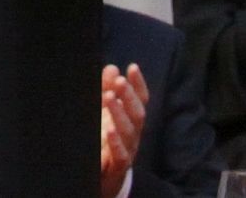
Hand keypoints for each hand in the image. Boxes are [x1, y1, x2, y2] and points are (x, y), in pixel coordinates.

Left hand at [98, 62, 149, 197]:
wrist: (105, 177)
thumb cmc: (106, 140)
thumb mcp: (106, 113)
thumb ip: (108, 90)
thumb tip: (112, 68)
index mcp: (132, 119)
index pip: (141, 100)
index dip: (138, 84)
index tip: (132, 67)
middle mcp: (134, 133)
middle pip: (138, 114)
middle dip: (129, 96)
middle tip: (119, 81)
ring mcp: (128, 150)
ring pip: (129, 132)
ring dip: (119, 114)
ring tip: (108, 98)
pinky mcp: (118, 166)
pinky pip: (121, 155)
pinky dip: (115, 142)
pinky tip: (108, 130)